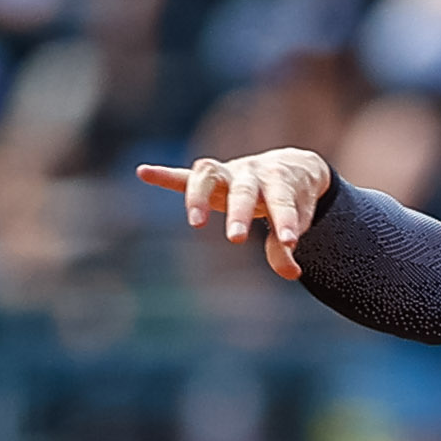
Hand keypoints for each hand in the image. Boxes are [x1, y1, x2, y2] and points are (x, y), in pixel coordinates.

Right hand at [135, 149, 332, 280]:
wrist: (292, 166)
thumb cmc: (293, 198)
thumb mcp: (297, 220)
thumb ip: (285, 246)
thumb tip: (292, 274)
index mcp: (280, 182)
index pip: (282, 202)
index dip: (285, 222)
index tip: (289, 243)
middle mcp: (252, 174)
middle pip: (243, 190)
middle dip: (239, 213)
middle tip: (236, 240)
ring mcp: (229, 173)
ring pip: (209, 174)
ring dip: (199, 197)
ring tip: (195, 223)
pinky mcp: (212, 178)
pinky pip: (184, 176)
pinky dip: (165, 175)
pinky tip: (143, 172)